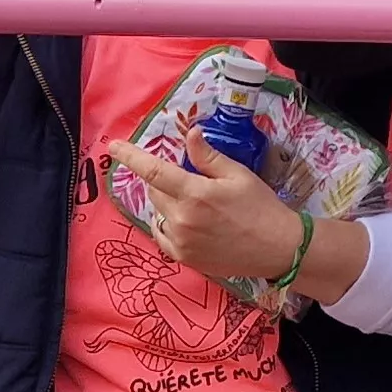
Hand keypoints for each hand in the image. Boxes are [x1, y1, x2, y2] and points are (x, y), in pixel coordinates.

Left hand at [115, 134, 304, 282]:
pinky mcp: (184, 257)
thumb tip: (190, 133)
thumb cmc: (261, 207)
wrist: (277, 248)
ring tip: (195, 204)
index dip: (130, 156)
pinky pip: (162, 235)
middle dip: (164, 180)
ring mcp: (180, 241)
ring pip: (159, 213)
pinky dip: (167, 224)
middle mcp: (182, 219)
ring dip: (168, 202)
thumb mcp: (238, 175)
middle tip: (189, 180)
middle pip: (155, 191)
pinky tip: (187, 222)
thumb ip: (208, 156)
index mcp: (195, 194)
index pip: (153, 171)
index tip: (113, 146)